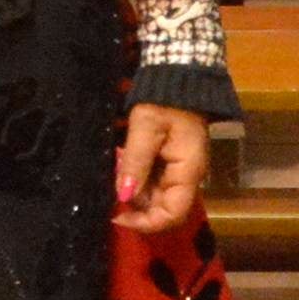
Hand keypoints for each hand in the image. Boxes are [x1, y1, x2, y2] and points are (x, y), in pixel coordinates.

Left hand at [115, 102, 212, 235]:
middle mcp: (187, 177)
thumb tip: (124, 197)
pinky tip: (122, 168)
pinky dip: (136, 180)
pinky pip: (154, 181)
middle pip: (162, 208)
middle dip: (135, 208)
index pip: (172, 215)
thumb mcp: (146, 129)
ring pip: (155, 196)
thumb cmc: (164, 101)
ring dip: (133, 193)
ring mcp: (180, 169)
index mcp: (188, 172)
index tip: (118, 217)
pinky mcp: (172, 161)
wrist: (179, 76)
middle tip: (110, 195)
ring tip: (114, 176)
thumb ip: (136, 163)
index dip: (146, 223)